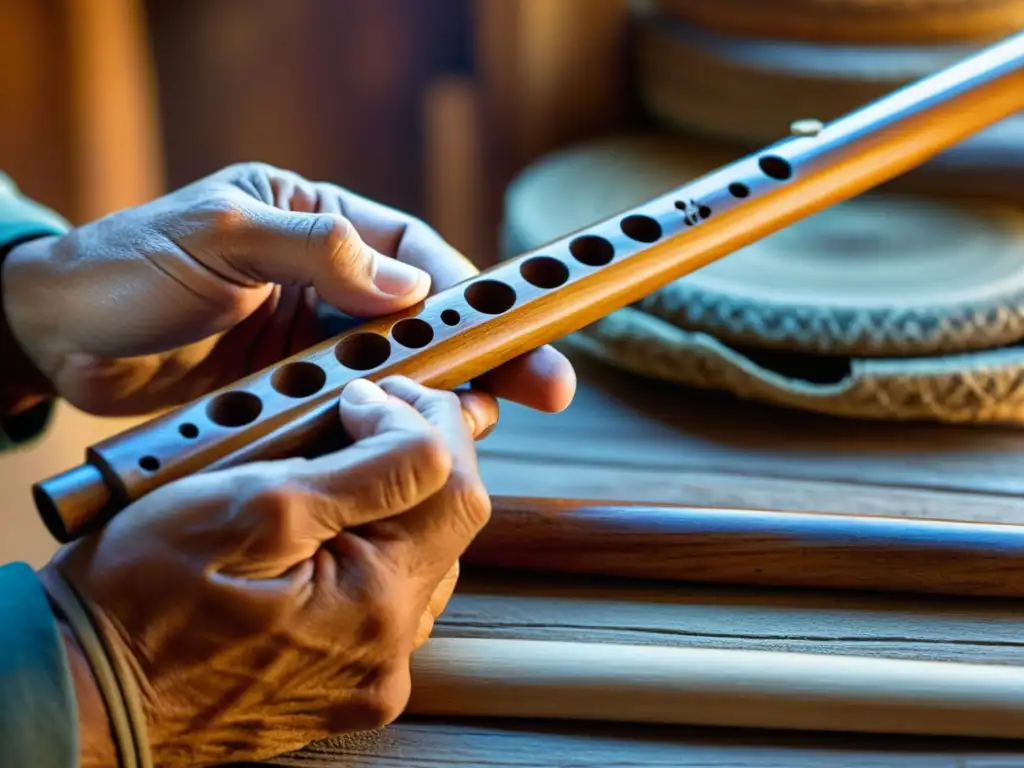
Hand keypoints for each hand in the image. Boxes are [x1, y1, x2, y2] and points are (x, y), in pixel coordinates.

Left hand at [1, 162, 574, 417]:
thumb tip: (405, 287)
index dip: (471, 292)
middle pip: (428, 318)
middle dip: (488, 350)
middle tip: (546, 385)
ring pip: (403, 371)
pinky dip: (388, 431)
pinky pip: (357, 413)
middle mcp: (329, 281)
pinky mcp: (296, 395)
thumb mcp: (217, 235)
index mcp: (320, 222)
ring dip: (445, 396)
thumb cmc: (126, 267)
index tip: (516, 326)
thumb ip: (311, 247)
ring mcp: (315, 342)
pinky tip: (418, 451)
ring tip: (479, 427)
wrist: (56, 340)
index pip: (415, 254)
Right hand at [42, 376, 492, 766]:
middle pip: (445, 526)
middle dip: (414, 460)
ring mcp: (371, 671)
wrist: (86, 686)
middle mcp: (389, 651)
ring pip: (419, 557)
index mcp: (376, 605)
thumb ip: (366, 466)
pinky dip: (370, 549)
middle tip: (361, 419)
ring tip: (335, 472)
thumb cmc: (142, 599)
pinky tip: (326, 530)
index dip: (434, 425)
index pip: (458, 491)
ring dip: (394, 504)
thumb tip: (416, 422)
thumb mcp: (255, 504)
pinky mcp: (348, 680)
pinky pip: (387, 597)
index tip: (385, 394)